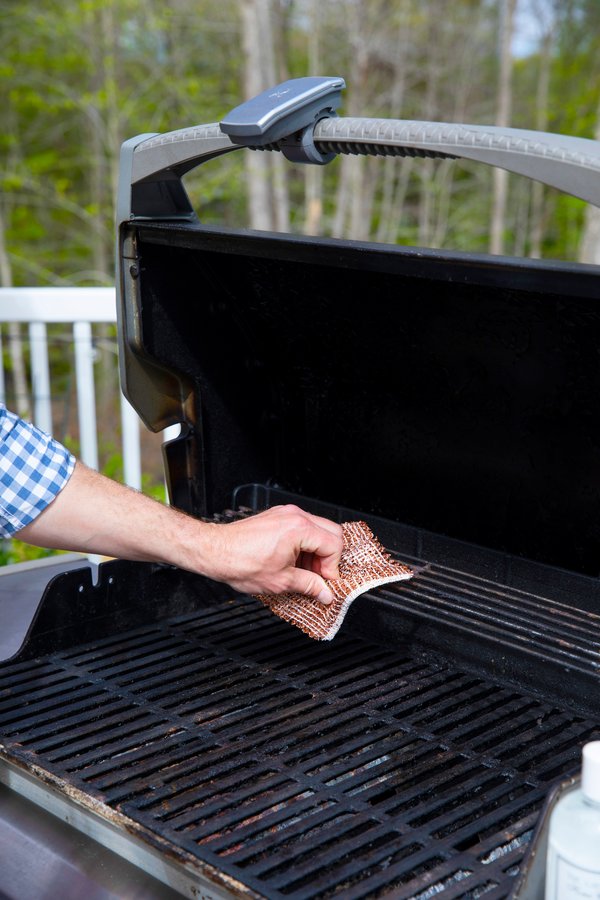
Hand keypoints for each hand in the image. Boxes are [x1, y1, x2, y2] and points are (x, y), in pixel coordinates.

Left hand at [202, 505, 342, 603]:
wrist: (214, 551)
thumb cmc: (240, 562)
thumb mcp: (281, 581)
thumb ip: (309, 586)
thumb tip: (326, 593)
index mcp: (299, 529)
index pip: (334, 545)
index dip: (333, 567)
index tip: (325, 582)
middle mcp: (294, 516)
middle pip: (331, 533)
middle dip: (328, 558)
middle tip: (319, 577)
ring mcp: (285, 514)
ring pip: (317, 530)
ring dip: (316, 552)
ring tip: (304, 573)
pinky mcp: (277, 517)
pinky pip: (301, 528)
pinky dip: (303, 545)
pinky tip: (293, 562)